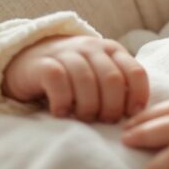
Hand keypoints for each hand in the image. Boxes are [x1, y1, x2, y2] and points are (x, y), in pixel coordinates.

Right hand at [1, 34, 148, 122]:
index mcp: (112, 50)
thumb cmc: (73, 74)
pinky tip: (61, 112)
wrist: (30, 58)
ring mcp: (67, 53)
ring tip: (84, 119)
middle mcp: (92, 48)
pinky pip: (58, 81)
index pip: (135, 72)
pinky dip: (63, 101)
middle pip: (112, 80)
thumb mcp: (100, 74)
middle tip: (104, 121)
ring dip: (88, 107)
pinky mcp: (44, 63)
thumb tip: (138, 112)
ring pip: (86, 81)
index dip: (137, 96)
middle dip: (112, 107)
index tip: (131, 114)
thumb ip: (120, 85)